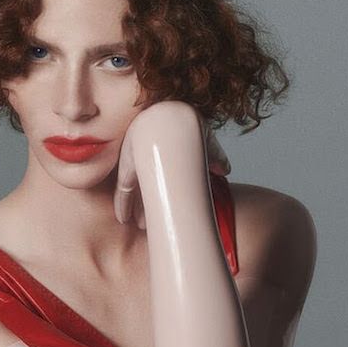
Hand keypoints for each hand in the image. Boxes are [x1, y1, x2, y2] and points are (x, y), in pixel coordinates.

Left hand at [114, 104, 229, 229]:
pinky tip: (122, 216)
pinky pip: (123, 188)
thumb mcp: (207, 143)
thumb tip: (224, 170)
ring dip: (138, 209)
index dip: (164, 196)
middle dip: (149, 206)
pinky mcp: (126, 164)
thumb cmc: (192, 128)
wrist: (175, 121)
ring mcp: (136, 158)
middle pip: (147, 184)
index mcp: (165, 147)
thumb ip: (214, 156)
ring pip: (136, 189)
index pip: (161, 175)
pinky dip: (123, 204)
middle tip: (150, 224)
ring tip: (141, 225)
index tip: (170, 213)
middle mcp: (149, 152)